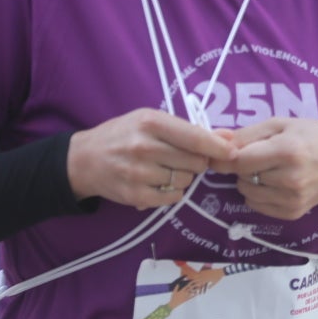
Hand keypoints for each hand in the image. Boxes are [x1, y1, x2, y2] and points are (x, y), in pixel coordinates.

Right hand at [68, 108, 237, 208]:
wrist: (84, 159)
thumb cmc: (122, 135)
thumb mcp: (151, 121)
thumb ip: (189, 129)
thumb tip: (228, 138)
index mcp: (150, 122)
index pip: (194, 137)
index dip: (218, 147)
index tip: (233, 153)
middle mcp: (144, 147)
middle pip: (194, 162)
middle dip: (197, 162)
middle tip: (182, 157)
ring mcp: (139, 174)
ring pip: (185, 181)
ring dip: (183, 177)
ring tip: (165, 168)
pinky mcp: (135, 196)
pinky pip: (172, 198)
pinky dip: (172, 192)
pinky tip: (158, 182)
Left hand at [212, 118, 317, 220]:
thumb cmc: (313, 136)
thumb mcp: (281, 124)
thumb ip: (247, 134)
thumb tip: (217, 140)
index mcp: (287, 151)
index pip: (239, 161)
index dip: (226, 157)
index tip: (223, 152)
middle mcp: (289, 179)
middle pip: (241, 178)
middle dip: (243, 167)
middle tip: (259, 157)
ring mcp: (291, 200)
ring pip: (247, 193)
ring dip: (250, 181)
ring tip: (268, 169)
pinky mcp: (292, 213)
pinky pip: (258, 206)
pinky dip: (259, 194)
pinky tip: (274, 183)